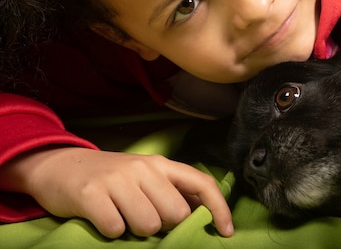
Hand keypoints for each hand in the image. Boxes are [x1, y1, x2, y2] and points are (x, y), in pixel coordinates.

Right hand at [0, 146, 232, 237]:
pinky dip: (111, 232)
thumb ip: (171, 191)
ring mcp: (117, 180)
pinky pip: (116, 230)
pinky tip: (103, 220)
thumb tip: (202, 216)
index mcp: (161, 164)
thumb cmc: (111, 179)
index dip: (219, 208)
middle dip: (166, 226)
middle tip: (145, 219)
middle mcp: (143, 168)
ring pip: (149, 225)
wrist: (60, 167)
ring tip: (123, 218)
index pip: (202, 183)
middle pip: (176, 213)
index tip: (226, 232)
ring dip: (137, 232)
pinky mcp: (91, 195)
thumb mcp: (144, 177)